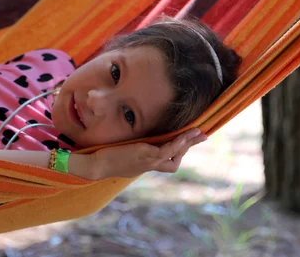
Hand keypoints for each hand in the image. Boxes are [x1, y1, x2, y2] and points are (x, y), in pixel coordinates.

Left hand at [91, 129, 206, 179]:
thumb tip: (129, 141)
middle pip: (175, 159)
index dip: (177, 152)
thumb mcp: (121, 155)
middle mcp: (150, 165)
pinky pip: (169, 149)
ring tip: (200, 133)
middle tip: (201, 136)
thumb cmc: (104, 158)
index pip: (166, 160)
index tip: (184, 142)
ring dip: (188, 143)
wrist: (98, 166)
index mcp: (145, 165)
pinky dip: (180, 141)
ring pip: (176, 153)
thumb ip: (130, 150)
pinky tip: (187, 134)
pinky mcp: (148, 155)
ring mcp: (150, 161)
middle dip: (188, 147)